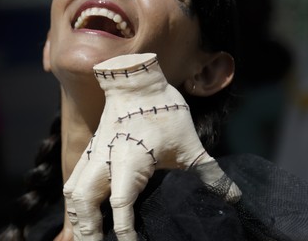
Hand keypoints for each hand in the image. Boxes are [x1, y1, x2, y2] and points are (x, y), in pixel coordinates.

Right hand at [62, 54, 240, 240]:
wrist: (138, 82)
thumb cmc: (165, 112)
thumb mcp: (190, 145)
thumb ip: (210, 175)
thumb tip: (233, 198)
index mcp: (131, 161)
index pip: (121, 204)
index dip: (124, 230)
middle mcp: (106, 160)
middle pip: (86, 203)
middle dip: (88, 230)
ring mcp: (94, 155)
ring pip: (74, 192)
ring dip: (78, 217)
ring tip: (85, 238)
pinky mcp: (90, 152)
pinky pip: (74, 180)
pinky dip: (75, 201)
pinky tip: (81, 215)